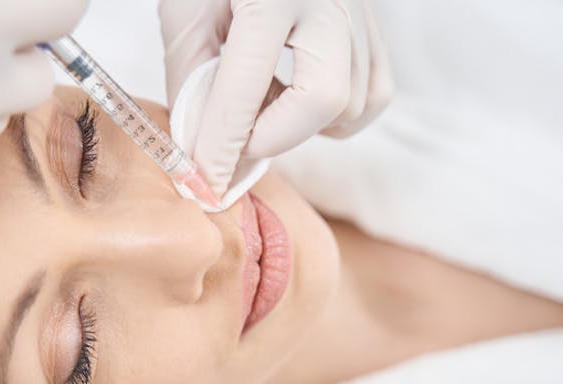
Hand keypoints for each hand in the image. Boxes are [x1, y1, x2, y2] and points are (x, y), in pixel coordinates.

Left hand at [158, 0, 392, 194]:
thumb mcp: (187, 14)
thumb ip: (194, 81)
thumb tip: (205, 149)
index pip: (244, 90)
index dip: (221, 148)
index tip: (204, 185)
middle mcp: (327, 1)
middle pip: (322, 100)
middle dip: (273, 139)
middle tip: (238, 144)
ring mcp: (359, 14)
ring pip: (351, 103)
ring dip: (300, 126)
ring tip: (263, 108)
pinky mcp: (374, 28)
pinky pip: (374, 95)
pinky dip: (339, 117)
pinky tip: (301, 104)